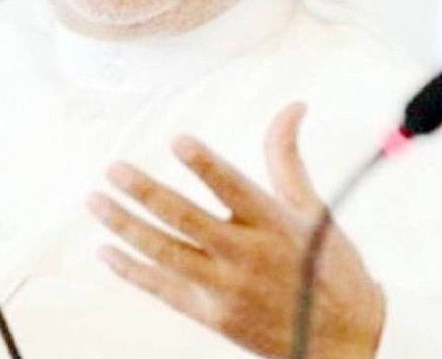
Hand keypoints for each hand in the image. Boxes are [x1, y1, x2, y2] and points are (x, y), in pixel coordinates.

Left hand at [87, 104, 384, 357]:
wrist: (346, 341)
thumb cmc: (330, 266)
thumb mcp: (311, 206)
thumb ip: (286, 155)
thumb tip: (292, 107)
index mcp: (273, 223)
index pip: (233, 187)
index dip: (205, 164)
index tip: (177, 140)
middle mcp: (246, 255)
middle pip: (186, 219)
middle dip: (145, 192)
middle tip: (114, 169)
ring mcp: (226, 288)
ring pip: (165, 252)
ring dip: (125, 226)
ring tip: (96, 200)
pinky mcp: (213, 315)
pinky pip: (163, 290)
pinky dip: (131, 270)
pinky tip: (106, 251)